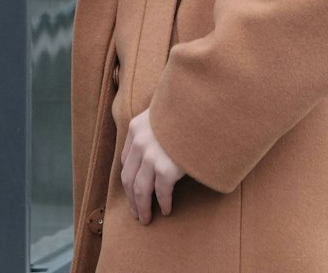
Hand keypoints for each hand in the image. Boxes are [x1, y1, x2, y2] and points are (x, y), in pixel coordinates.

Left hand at [120, 108, 185, 223]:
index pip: (126, 161)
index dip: (129, 179)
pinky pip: (161, 193)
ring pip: (140, 190)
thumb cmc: (186, 110)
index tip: (132, 190)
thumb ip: (154, 128)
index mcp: (135, 128)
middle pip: (129, 178)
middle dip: (131, 199)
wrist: (202, 107)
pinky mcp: (166, 168)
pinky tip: (166, 210)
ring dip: (142, 208)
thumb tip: (155, 150)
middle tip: (136, 213)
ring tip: (146, 218)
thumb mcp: (162, 113)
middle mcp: (139, 143)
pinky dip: (163, 204)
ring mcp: (151, 156)